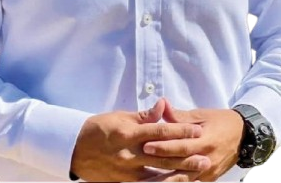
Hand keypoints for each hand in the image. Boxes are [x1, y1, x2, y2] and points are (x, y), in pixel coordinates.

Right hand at [70, 99, 208, 181]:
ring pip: (158, 177)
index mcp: (128, 134)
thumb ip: (144, 115)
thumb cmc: (99, 129)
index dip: (180, 130)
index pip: (160, 131)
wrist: (75, 149)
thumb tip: (163, 106)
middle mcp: (128, 155)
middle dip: (185, 157)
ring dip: (179, 175)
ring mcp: (126, 173)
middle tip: (204, 158)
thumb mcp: (120, 117)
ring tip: (196, 173)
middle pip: (163, 157)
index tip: (196, 130)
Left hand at [143, 100, 244, 182]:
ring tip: (146, 182)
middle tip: (141, 163)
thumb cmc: (219, 121)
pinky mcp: (209, 180)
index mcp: (205, 140)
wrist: (243, 136)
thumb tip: (161, 104)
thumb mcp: (200, 114)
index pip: (181, 145)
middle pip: (180, 164)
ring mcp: (208, 172)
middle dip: (160, 164)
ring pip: (184, 179)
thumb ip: (179, 115)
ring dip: (165, 181)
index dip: (164, 146)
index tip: (146, 145)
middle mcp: (207, 159)